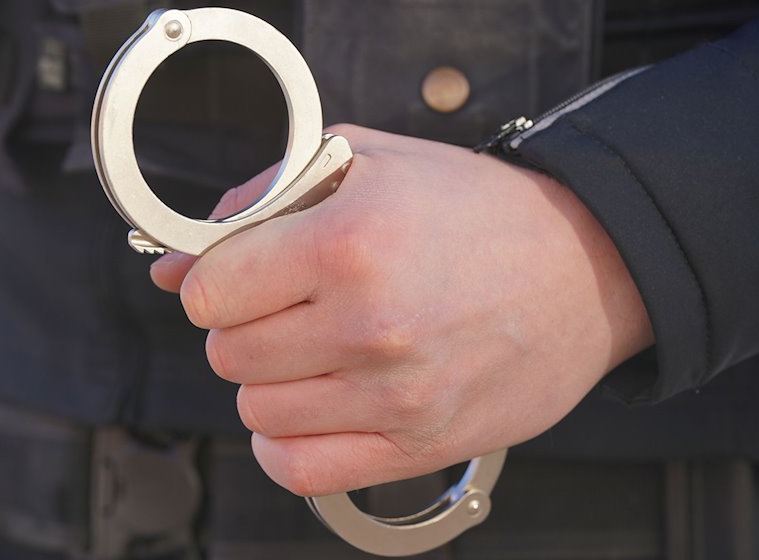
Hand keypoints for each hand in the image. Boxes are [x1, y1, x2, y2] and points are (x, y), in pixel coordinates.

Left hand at [152, 125, 653, 496]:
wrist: (584, 268)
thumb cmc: (477, 211)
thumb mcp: (365, 162)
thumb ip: (259, 201)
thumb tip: (174, 264)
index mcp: (349, 242)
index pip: (210, 292)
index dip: (213, 280)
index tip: (238, 275)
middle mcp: (370, 325)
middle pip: (227, 354)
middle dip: (241, 327)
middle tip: (285, 307)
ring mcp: (395, 394)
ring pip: (257, 412)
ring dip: (270, 381)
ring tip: (314, 349)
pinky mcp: (418, 444)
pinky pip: (301, 470)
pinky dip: (286, 444)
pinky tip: (312, 407)